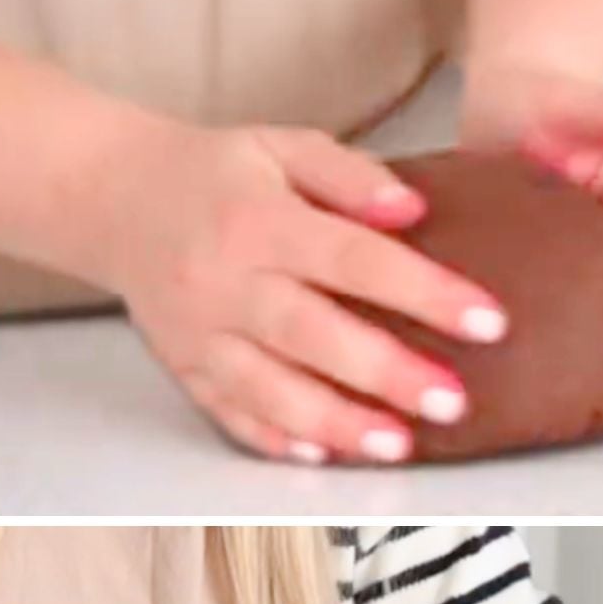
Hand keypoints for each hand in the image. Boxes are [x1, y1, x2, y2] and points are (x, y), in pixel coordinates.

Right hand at [94, 119, 508, 463]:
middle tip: (452, 403)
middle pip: (314, 335)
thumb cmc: (216, 174)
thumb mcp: (283, 146)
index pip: (354, 259)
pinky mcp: (184, 368)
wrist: (115, 200)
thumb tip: (414, 211)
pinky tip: (322, 457)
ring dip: (335, 423)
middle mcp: (226, 282)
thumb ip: (351, 174)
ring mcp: (200, 333)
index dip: (424, 292)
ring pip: (269, 389)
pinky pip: (230, 413)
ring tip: (396, 446)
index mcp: (260, 221)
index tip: (487, 320)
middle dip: (386, 374)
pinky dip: (275, 439)